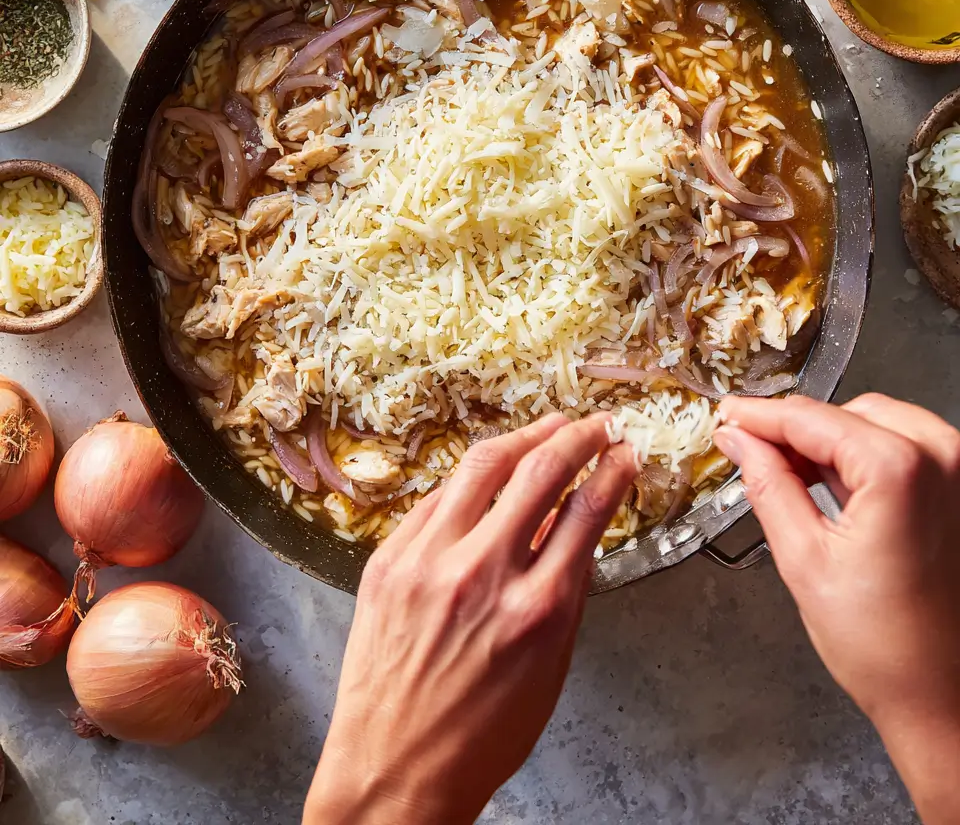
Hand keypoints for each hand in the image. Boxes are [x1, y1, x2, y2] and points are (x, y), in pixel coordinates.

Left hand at [303, 412, 635, 824]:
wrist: (393, 768)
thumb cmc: (480, 734)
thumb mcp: (550, 668)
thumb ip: (568, 590)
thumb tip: (579, 523)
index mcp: (536, 610)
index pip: (586, 511)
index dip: (612, 471)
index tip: (624, 453)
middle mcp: (481, 574)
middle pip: (540, 471)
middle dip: (578, 436)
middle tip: (597, 425)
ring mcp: (428, 560)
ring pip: (482, 465)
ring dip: (525, 437)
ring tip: (551, 426)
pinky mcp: (388, 559)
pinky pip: (437, 498)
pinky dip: (472, 481)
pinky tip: (491, 473)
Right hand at [715, 393, 959, 824]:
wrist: (942, 696)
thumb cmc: (885, 648)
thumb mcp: (803, 559)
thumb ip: (767, 485)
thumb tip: (740, 441)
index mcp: (899, 470)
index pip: (811, 418)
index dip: (758, 415)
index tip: (727, 416)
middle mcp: (942, 458)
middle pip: (846, 413)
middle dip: (796, 430)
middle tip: (749, 450)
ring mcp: (959, 473)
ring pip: (877, 424)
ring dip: (831, 441)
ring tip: (789, 473)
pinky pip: (906, 447)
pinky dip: (865, 456)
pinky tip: (832, 483)